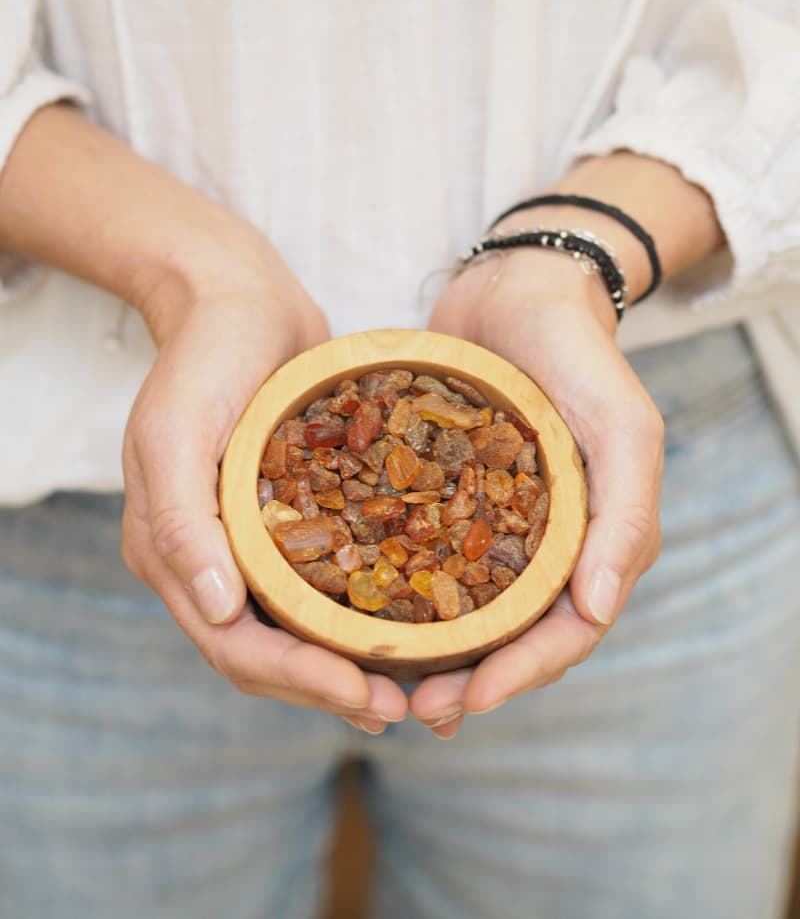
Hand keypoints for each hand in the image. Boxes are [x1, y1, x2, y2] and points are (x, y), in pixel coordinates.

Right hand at [120, 245, 407, 732]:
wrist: (238, 298)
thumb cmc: (204, 355)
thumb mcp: (175, 427)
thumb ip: (178, 519)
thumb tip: (215, 609)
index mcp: (174, 551)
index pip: (234, 644)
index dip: (299, 681)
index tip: (367, 696)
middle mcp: (209, 560)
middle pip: (268, 654)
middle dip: (332, 689)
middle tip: (405, 709)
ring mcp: (249, 541)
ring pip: (299, 628)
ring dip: (350, 662)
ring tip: (415, 686)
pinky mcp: (291, 517)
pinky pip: (323, 579)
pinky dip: (360, 610)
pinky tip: (411, 619)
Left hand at [410, 245, 663, 738]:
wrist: (515, 287)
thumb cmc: (576, 351)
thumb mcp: (620, 423)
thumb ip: (625, 513)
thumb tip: (597, 608)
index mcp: (596, 537)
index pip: (567, 629)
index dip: (523, 673)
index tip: (469, 700)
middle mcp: (547, 540)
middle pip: (515, 633)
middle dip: (473, 679)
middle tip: (416, 710)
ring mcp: (498, 520)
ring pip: (472, 608)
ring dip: (438, 654)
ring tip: (388, 684)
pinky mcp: (451, 495)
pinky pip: (430, 555)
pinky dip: (406, 593)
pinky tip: (364, 612)